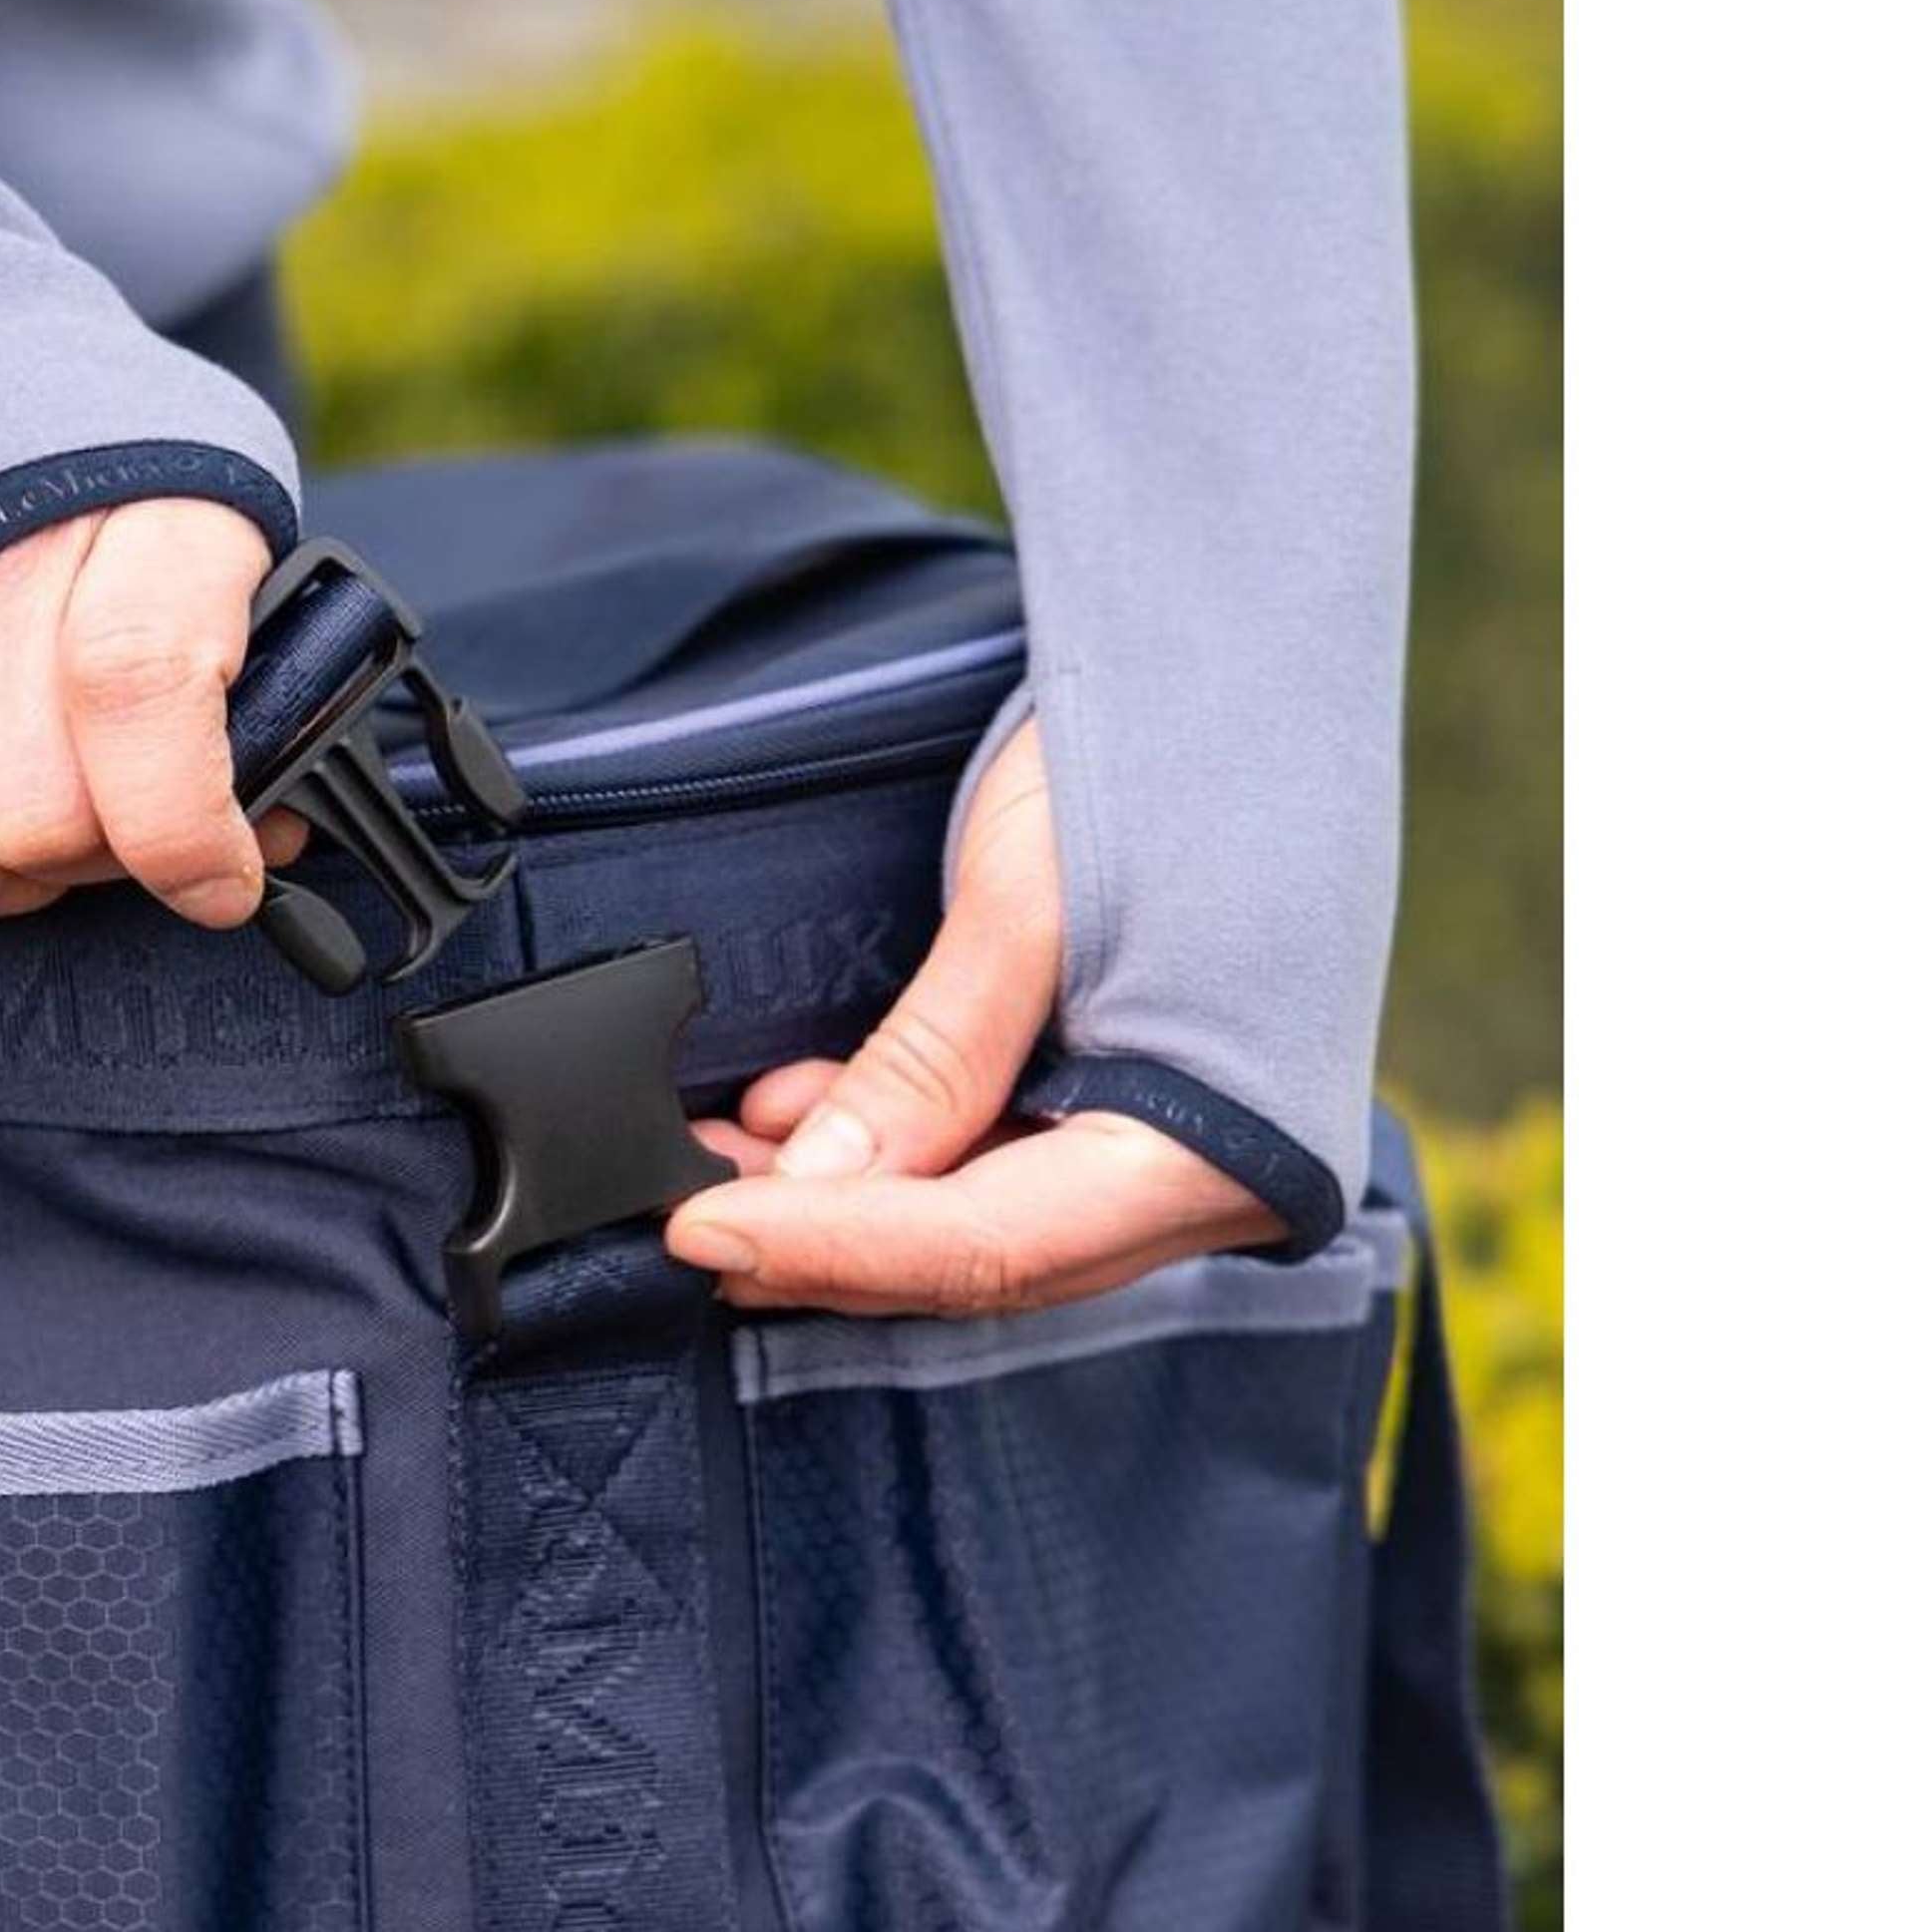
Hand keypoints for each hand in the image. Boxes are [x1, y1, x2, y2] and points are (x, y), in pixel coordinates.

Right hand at [0, 496, 302, 924]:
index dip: (178, 822)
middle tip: (115, 816)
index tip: (219, 883)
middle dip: (94, 858)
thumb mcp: (225, 548)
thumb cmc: (114, 497)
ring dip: (2, 879)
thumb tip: (265, 835)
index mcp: (135, 504)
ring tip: (32, 812)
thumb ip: (269, 690)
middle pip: (33, 809)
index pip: (131, 681)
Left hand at [666, 714, 1279, 1311]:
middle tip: (676, 1209)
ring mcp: (1159, 1159)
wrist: (1254, 670)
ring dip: (832, 1202)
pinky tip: (789, 1114)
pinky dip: (883, 1154)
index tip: (698, 1233)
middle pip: (971, 1261)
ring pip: (965, 1227)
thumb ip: (933, 1060)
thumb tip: (814, 1183)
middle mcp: (1196, 1188)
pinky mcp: (1117, 1115)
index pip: (986, 1247)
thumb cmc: (1177, 758)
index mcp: (1210, 1153)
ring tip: (708, 1156)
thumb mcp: (1035, 899)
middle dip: (814, 1240)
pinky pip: (986, 1170)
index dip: (831, 1249)